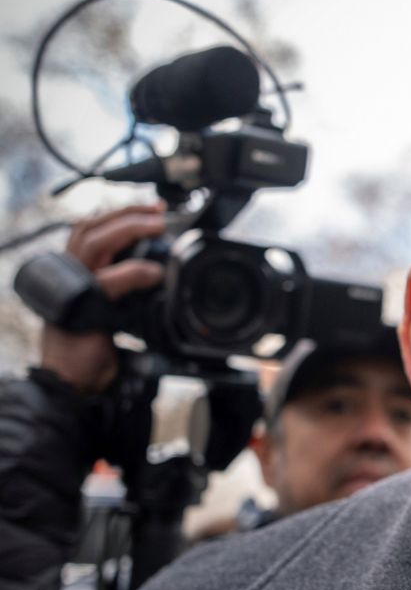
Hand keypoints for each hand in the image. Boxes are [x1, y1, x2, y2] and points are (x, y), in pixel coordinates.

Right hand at [39, 203, 166, 393]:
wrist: (72, 379)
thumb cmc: (91, 346)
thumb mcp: (114, 310)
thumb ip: (127, 290)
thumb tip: (160, 273)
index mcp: (76, 271)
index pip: (92, 231)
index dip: (120, 215)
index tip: (152, 209)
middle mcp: (70, 274)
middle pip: (91, 227)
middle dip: (127, 212)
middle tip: (158, 210)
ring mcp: (73, 287)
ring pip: (94, 242)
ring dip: (128, 228)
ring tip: (158, 225)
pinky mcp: (84, 306)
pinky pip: (110, 280)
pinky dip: (135, 272)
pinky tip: (156, 272)